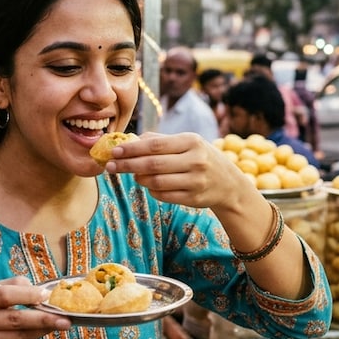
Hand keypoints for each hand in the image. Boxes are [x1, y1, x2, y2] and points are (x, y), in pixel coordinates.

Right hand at [0, 276, 70, 338]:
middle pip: (15, 318)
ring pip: (21, 335)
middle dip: (44, 317)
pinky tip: (42, 333)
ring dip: (43, 329)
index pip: (3, 295)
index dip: (27, 295)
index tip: (46, 295)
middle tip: (65, 317)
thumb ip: (13, 287)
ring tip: (60, 324)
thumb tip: (43, 291)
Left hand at [108, 132, 249, 209]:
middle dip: (127, 165)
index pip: (154, 145)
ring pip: (155, 182)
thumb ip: (161, 140)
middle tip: (109, 166)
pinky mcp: (193, 198)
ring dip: (139, 179)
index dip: (131, 149)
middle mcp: (195, 161)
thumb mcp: (187, 143)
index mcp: (191, 142)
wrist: (229, 184)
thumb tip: (131, 139)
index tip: (114, 151)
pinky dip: (151, 190)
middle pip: (152, 165)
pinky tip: (148, 185)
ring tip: (132, 175)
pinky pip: (163, 195)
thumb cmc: (201, 158)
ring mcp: (195, 181)